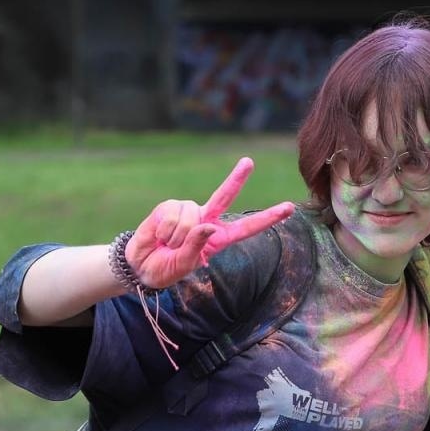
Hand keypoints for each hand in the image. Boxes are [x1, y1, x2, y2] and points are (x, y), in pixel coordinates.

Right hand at [124, 158, 294, 288]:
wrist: (140, 265)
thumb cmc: (166, 268)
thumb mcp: (184, 264)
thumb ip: (197, 246)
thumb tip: (208, 226)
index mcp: (218, 238)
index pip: (247, 227)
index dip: (268, 218)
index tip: (289, 208)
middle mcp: (206, 220)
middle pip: (224, 196)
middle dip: (236, 178)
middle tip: (249, 162)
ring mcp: (188, 211)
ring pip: (190, 217)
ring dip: (177, 236)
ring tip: (169, 244)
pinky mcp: (168, 206)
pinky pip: (171, 215)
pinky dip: (164, 229)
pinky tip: (160, 236)